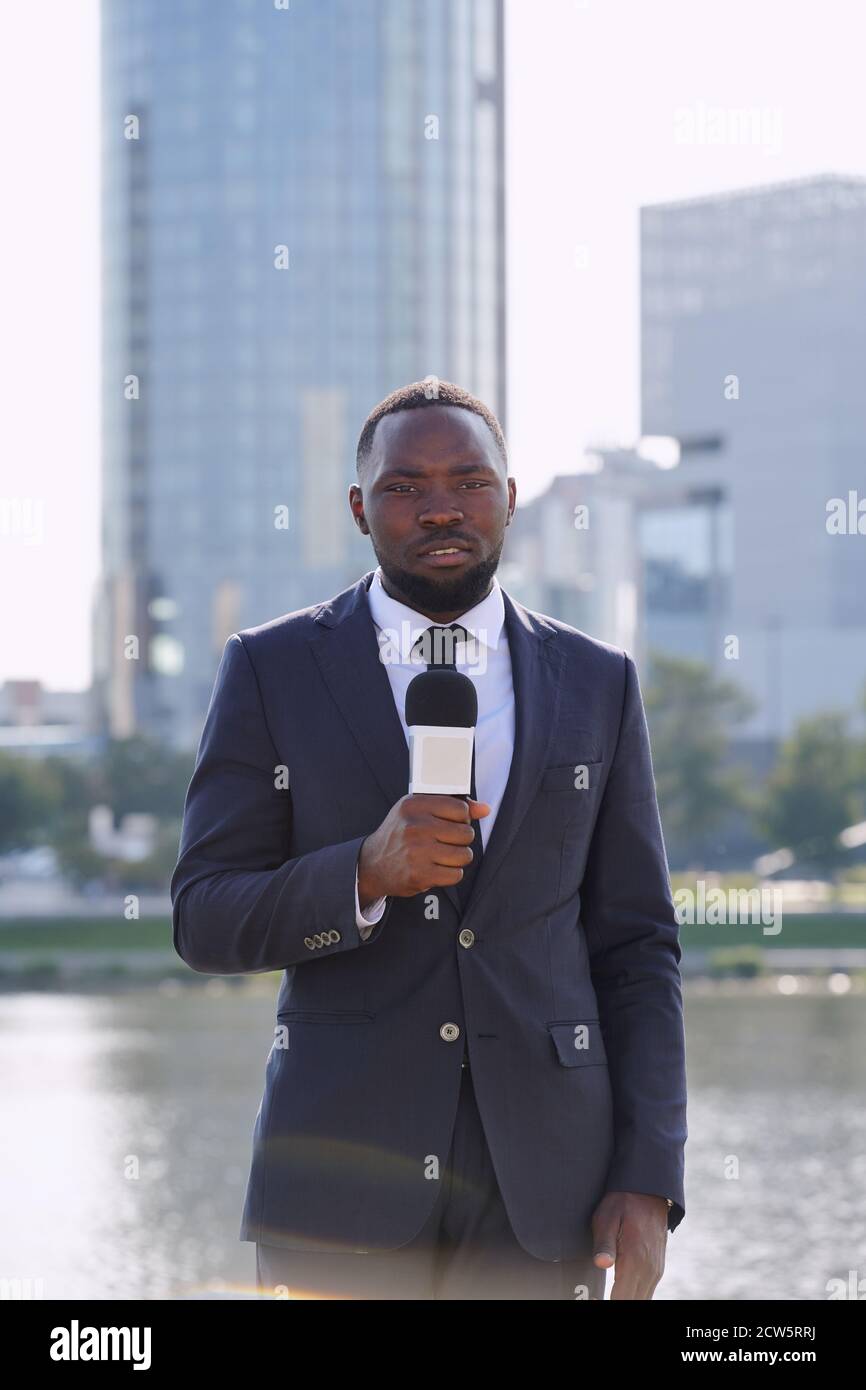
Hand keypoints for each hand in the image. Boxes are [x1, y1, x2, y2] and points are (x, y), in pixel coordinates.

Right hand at [358, 794, 490, 899]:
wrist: (372, 864)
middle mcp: (414, 826)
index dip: (461, 819)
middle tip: (444, 843)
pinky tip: (436, 869)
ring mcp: (417, 851)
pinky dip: (450, 874)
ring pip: (464, 855)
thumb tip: (485, 809)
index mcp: (414, 805)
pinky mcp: (420, 875)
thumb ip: (453, 807)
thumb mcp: (419, 811)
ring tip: (441, 857)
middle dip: (460, 841)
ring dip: (457, 859)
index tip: (450, 824)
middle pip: (466, 833)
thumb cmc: (400, 834)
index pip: (460, 809)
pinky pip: (456, 874)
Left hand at [591, 1191, 667, 1299]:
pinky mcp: (657, 1268)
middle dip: (615, 1303)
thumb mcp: (606, 1217)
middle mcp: (649, 1270)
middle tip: (594, 1298)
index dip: (605, 1304)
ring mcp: (655, 1270)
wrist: (649, 1189)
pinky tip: (619, 1291)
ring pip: (642, 1300)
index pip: (621, 1300)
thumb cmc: (623, 1202)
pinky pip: (646, 1292)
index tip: (591, 1300)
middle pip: (633, 1303)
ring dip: (625, 1299)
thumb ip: (604, 1243)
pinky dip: (633, 1295)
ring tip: (604, 1296)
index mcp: (635, 1260)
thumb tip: (601, 1264)